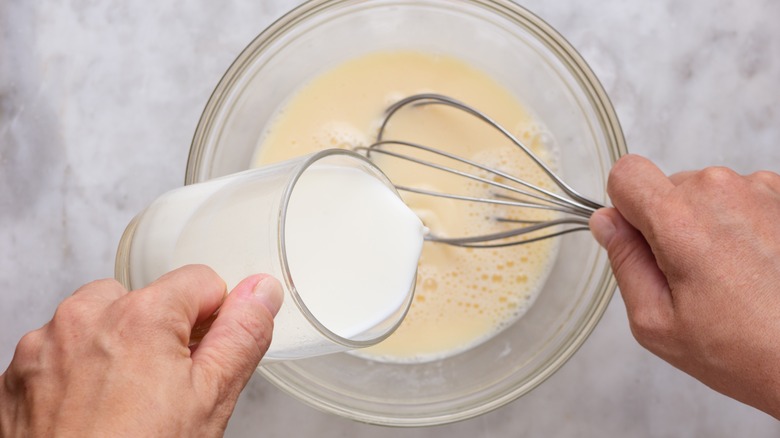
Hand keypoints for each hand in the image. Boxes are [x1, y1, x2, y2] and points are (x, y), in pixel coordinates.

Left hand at [0, 265, 282, 436]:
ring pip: (100, 320)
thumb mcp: (212, 398)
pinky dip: (80, 369)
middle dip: (162, 333)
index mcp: (140, 315)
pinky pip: (62, 349)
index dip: (213, 321)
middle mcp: (84, 317)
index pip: (200, 281)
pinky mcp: (19, 373)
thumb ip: (242, 334)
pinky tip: (94, 410)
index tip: (204, 358)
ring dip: (117, 346)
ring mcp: (44, 345)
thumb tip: (261, 291)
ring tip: (127, 403)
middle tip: (166, 389)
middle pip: (147, 299)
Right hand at [589, 154, 779, 418]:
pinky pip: (743, 199)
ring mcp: (761, 190)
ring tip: (732, 277)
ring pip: (707, 194)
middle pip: (668, 187)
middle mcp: (720, 191)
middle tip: (691, 278)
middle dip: (668, 224)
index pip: (626, 174)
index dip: (624, 206)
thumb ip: (624, 262)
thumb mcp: (657, 321)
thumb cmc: (746, 349)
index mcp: (679, 219)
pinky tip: (756, 268)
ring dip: (708, 225)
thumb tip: (607, 224)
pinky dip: (742, 226)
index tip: (638, 239)